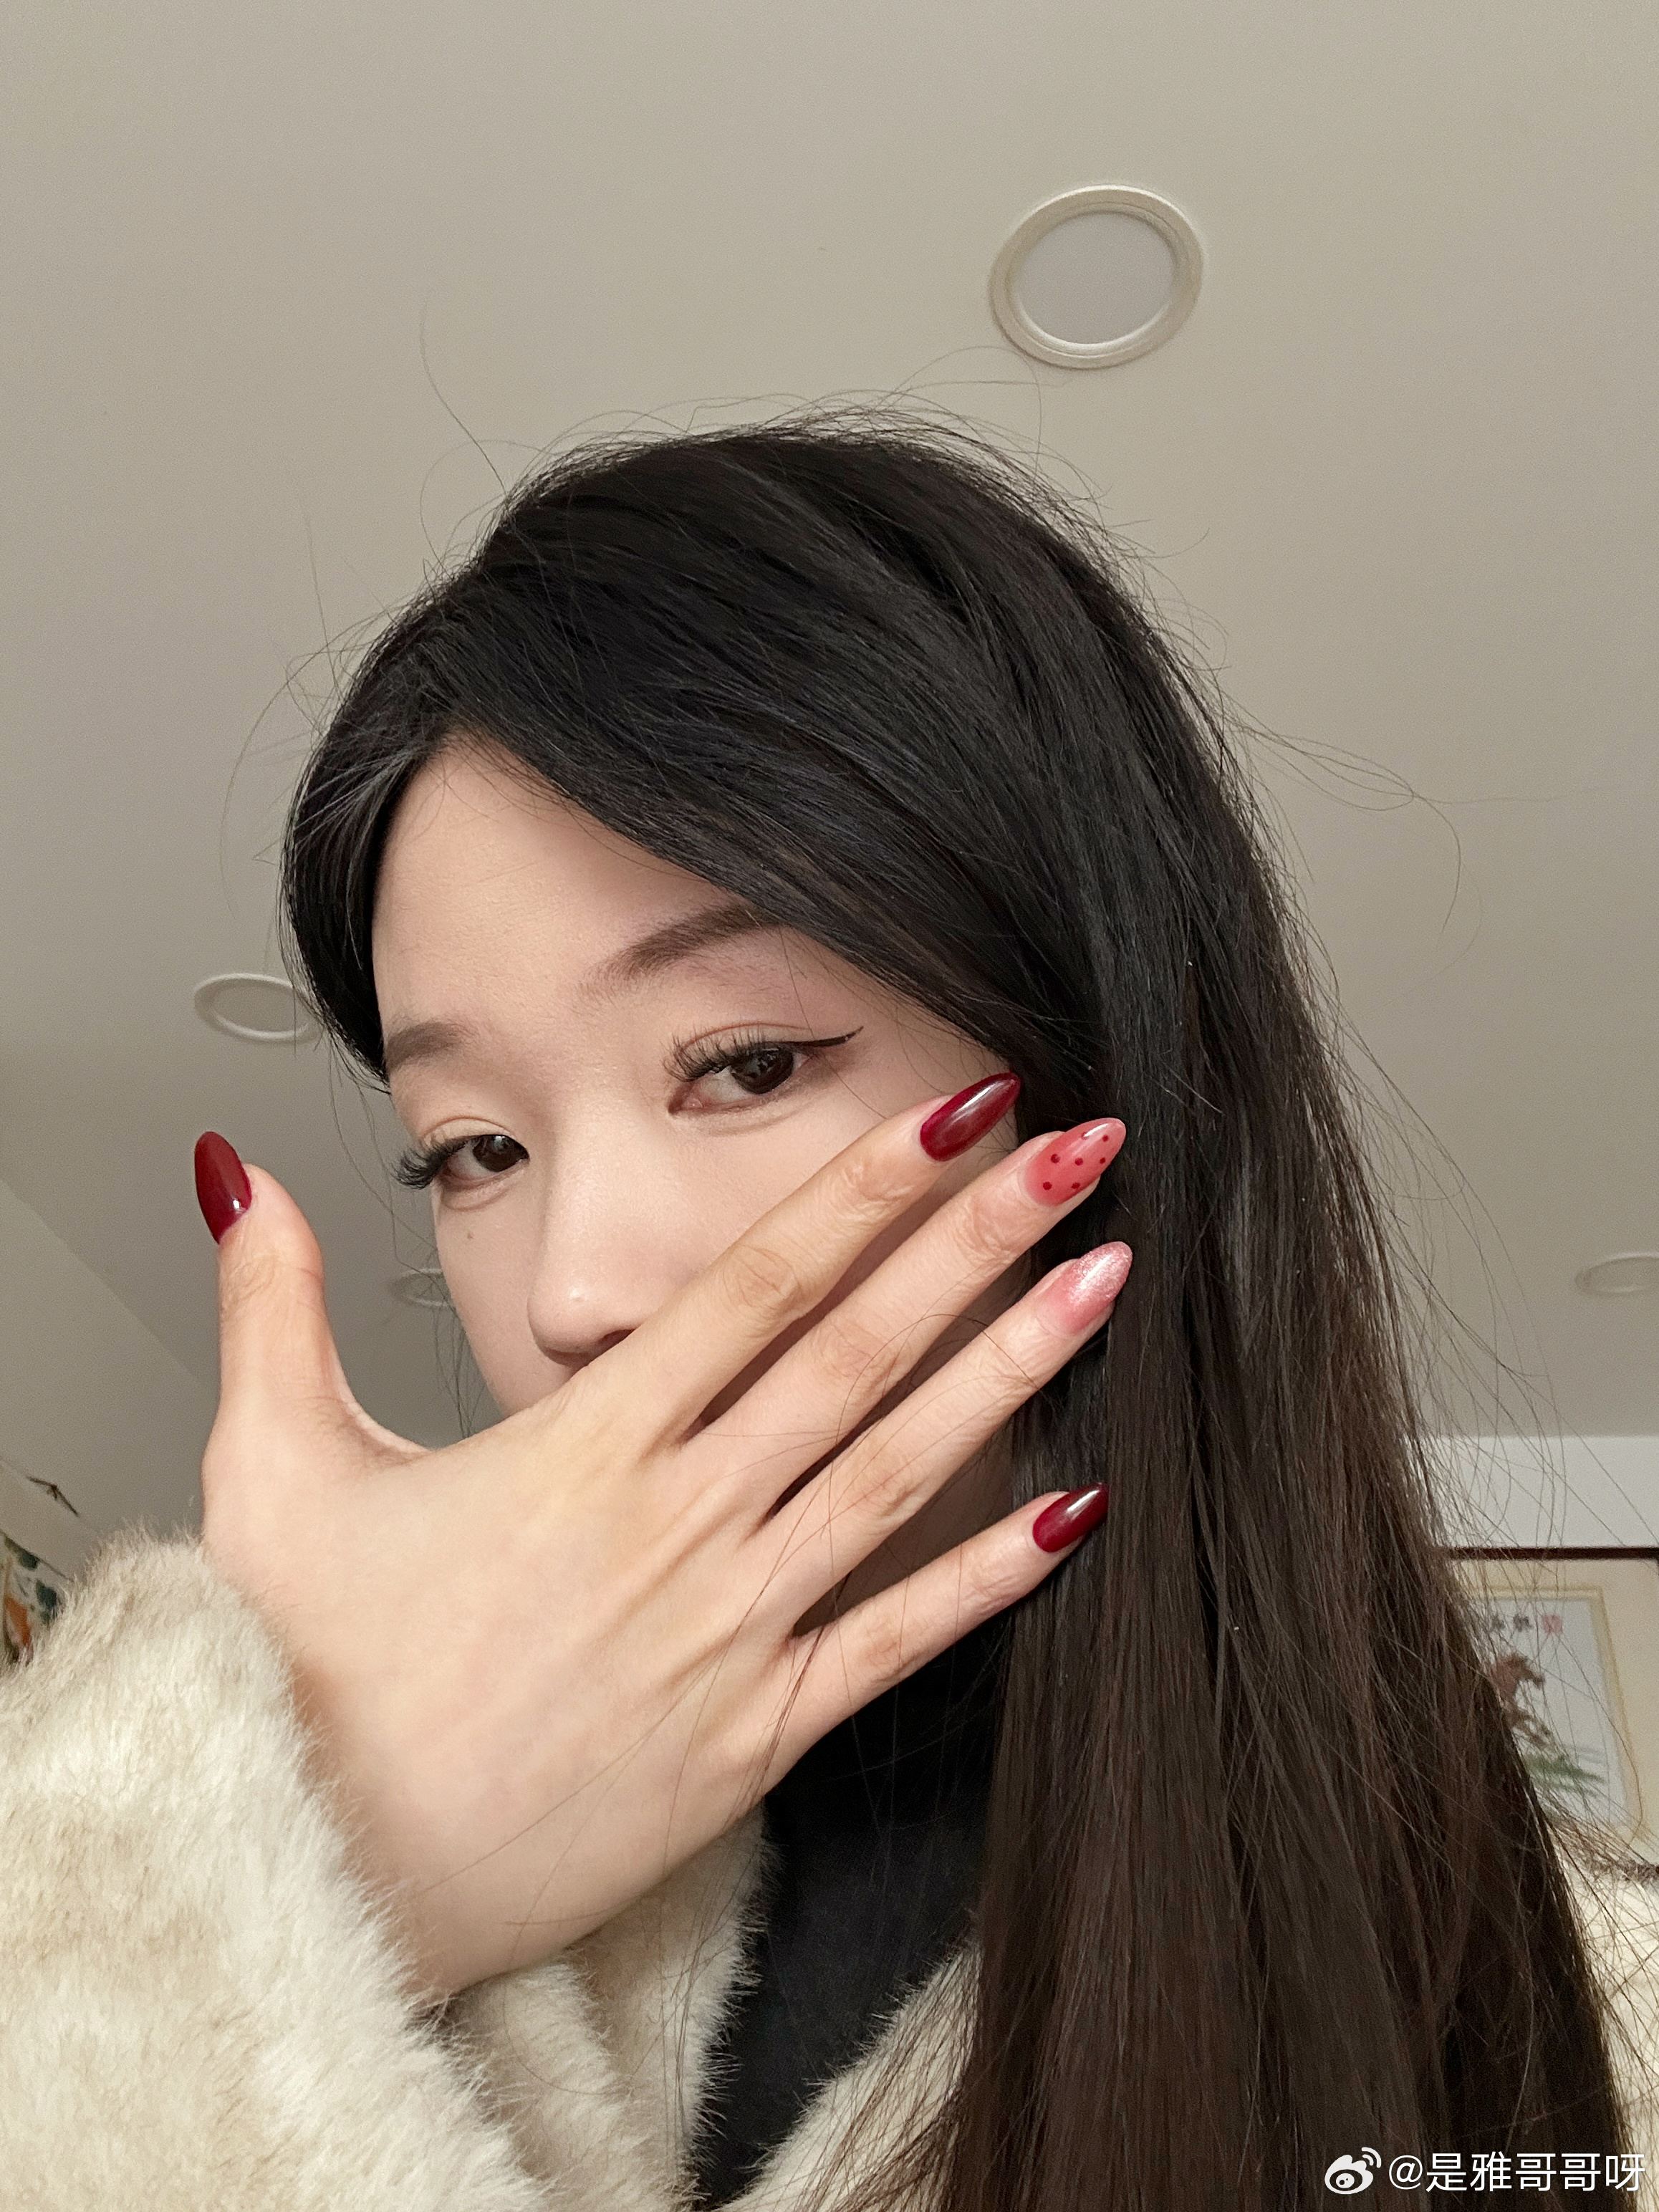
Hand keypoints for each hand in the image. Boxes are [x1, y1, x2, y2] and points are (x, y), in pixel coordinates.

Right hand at [196, 1083, 1128, 1997]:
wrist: (315, 1875)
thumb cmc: (299, 1678)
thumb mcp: (269, 1466)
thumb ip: (274, 1304)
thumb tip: (236, 1172)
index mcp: (584, 1446)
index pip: (757, 1280)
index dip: (866, 1184)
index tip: (955, 1111)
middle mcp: (679, 1522)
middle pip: (855, 1349)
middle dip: (974, 1239)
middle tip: (1078, 1148)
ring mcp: (728, 1629)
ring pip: (896, 1473)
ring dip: (1008, 1372)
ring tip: (1104, 1281)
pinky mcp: (751, 1737)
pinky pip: (893, 1645)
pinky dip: (988, 1581)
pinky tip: (1078, 1512)